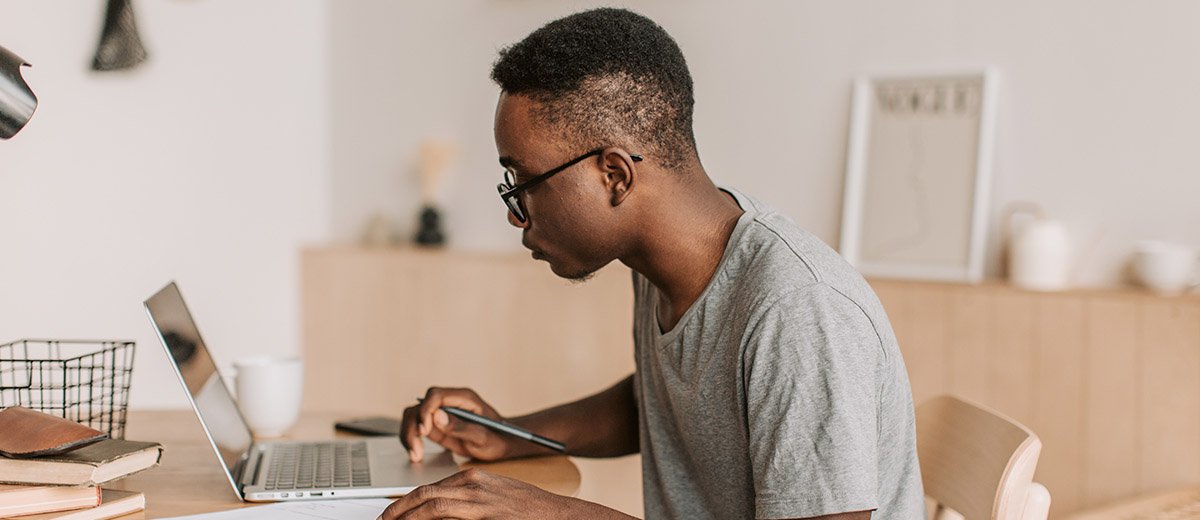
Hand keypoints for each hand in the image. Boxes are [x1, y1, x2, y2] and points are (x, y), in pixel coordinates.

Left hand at [378, 468, 626, 519]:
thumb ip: (466, 503)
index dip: (404, 504)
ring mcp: (480, 501)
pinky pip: (451, 517)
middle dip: (397, 512)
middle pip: (424, 496)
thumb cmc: (529, 510)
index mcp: (473, 478)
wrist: (561, 515)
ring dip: (408, 518)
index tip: (390, 517)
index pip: (428, 489)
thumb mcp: (493, 499)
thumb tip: (437, 515)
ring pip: (433, 507)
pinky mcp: (487, 514)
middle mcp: (474, 485)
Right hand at [401, 387, 509, 462]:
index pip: (435, 395)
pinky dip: (411, 439)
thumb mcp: (482, 437)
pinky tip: (416, 454)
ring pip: (413, 416)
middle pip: (420, 405)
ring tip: (415, 455)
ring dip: (409, 434)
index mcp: (464, 398)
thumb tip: (436, 416)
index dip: (425, 411)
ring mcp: (441, 412)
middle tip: (416, 449)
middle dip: (413, 426)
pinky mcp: (436, 424)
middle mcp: (449, 402)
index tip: (424, 431)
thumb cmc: (497, 438)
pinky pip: (416, 427)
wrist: (501, 443)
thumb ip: (460, 427)